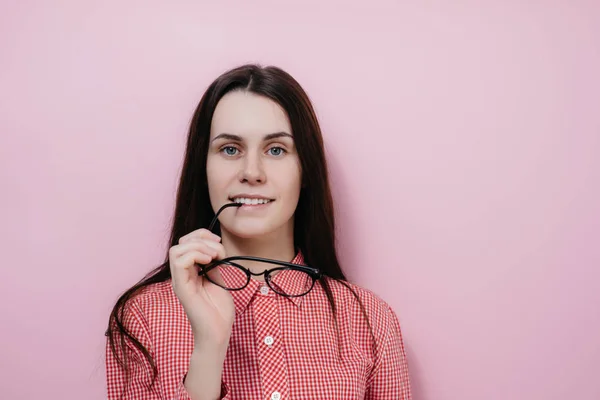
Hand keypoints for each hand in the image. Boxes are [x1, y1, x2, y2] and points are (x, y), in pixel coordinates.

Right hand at [169, 228, 234, 347]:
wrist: (218, 333)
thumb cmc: (218, 312)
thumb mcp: (218, 280)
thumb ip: (213, 265)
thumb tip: (214, 249)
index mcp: (189, 272)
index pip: (186, 243)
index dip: (201, 236)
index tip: (218, 242)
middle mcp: (181, 275)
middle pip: (180, 243)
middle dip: (201, 238)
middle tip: (218, 250)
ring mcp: (180, 282)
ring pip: (176, 250)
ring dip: (199, 247)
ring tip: (214, 257)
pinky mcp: (182, 288)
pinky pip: (179, 262)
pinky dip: (196, 255)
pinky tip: (209, 262)